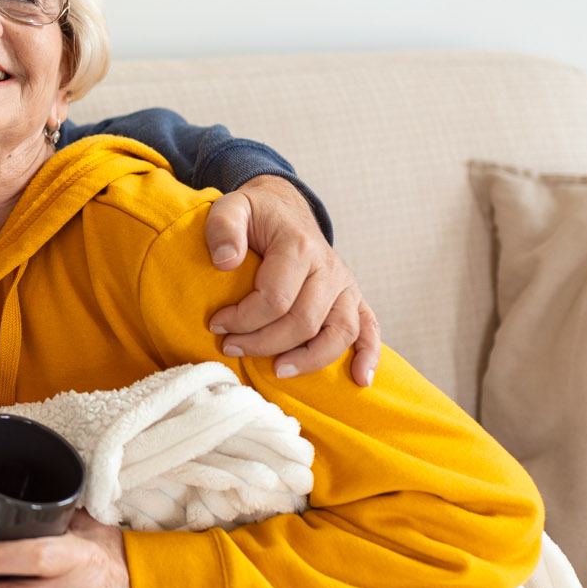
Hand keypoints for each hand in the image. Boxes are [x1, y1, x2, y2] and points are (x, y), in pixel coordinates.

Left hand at [205, 175, 380, 385]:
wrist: (284, 207)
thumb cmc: (255, 214)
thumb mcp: (231, 208)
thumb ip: (223, 228)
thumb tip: (226, 262)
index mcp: (298, 246)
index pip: (275, 298)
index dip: (242, 319)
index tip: (216, 325)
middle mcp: (328, 268)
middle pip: (304, 321)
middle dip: (263, 342)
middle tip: (231, 347)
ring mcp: (345, 285)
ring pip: (339, 332)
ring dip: (308, 359)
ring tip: (277, 371)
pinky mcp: (352, 297)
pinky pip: (370, 328)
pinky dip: (369, 355)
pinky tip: (359, 379)